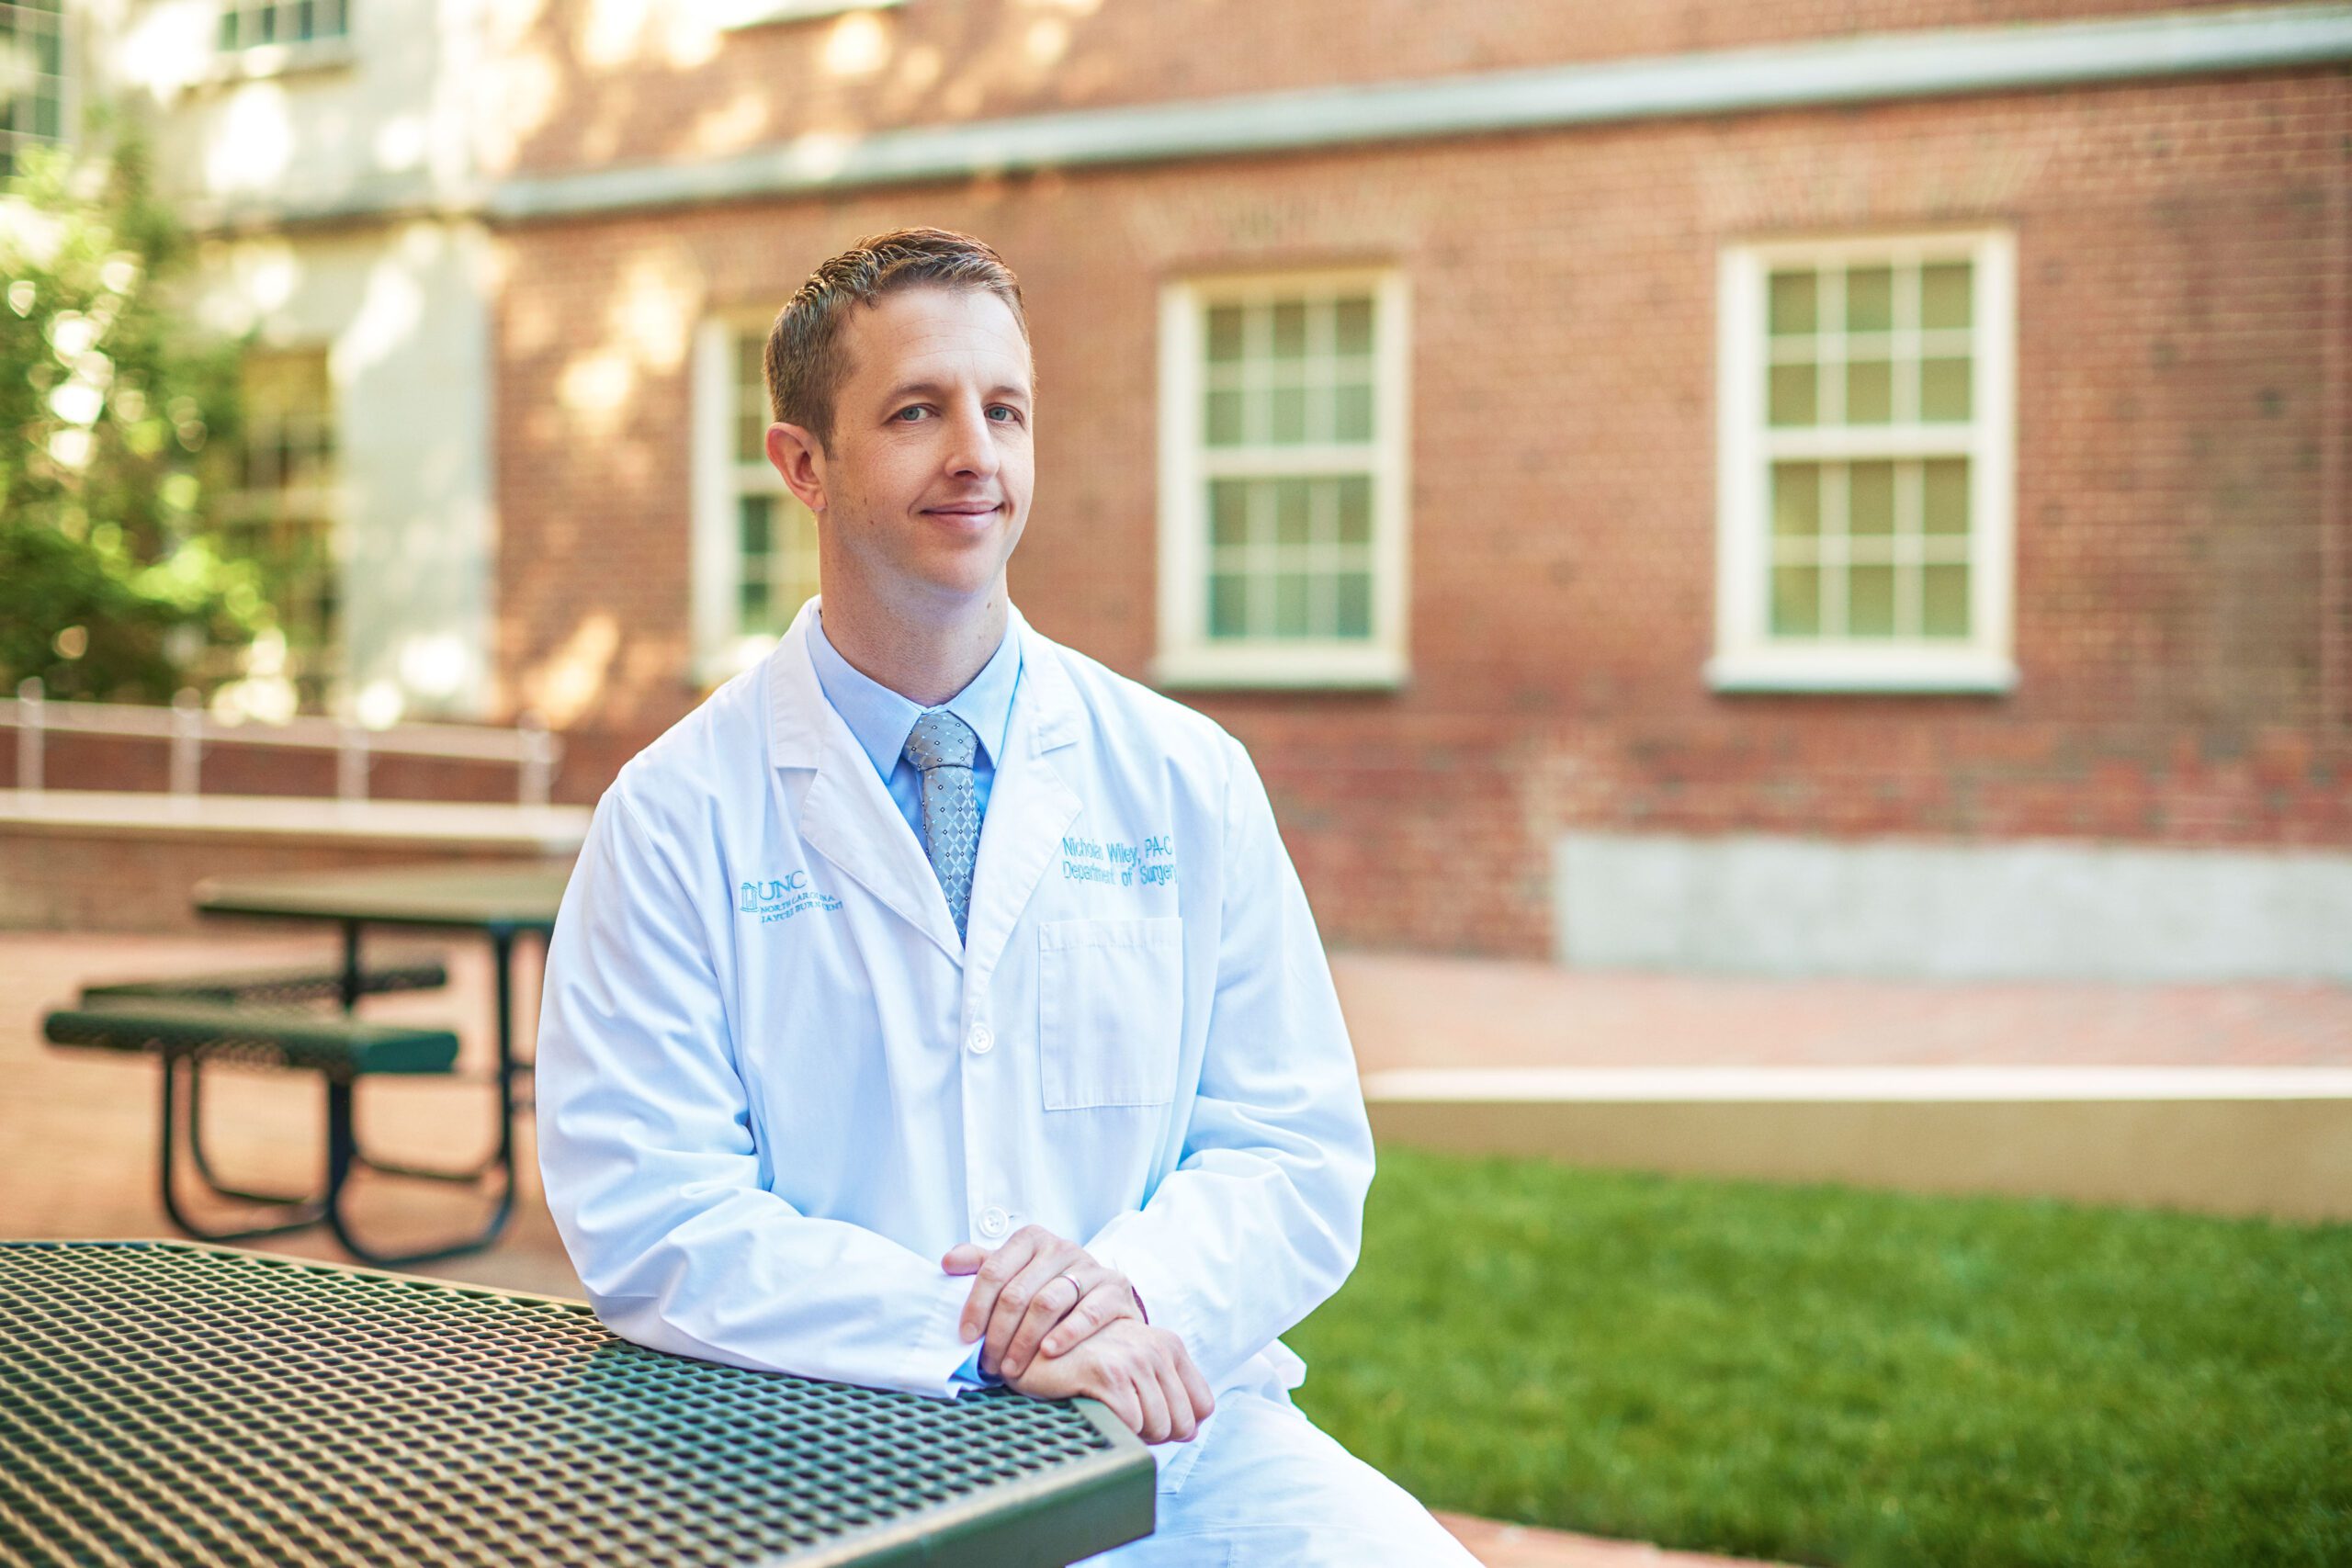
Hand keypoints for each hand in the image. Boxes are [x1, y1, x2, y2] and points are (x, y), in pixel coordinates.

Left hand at [943, 1225, 1141, 1378]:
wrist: (1102, 1297)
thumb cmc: (1047, 1287)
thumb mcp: (1014, 1273)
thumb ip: (982, 1265)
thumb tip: (947, 1262)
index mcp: (1031, 1239)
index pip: (993, 1271)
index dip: (975, 1306)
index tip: (966, 1337)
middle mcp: (1061, 1247)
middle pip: (1018, 1292)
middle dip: (998, 1332)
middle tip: (988, 1363)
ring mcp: (1090, 1266)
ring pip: (1048, 1303)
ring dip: (1025, 1340)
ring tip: (1011, 1368)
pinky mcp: (1115, 1288)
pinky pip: (1088, 1312)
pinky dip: (1066, 1334)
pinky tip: (1048, 1352)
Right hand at [1003, 1318, 1214, 1443]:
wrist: (1031, 1348)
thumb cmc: (1083, 1364)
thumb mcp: (1133, 1368)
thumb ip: (1165, 1392)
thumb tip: (1190, 1432)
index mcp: (1169, 1344)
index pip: (1202, 1406)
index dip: (1178, 1424)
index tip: (1149, 1420)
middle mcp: (1156, 1347)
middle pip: (1183, 1424)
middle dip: (1155, 1435)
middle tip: (1124, 1420)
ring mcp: (1133, 1358)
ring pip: (1159, 1427)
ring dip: (1134, 1433)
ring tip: (1108, 1412)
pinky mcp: (1108, 1373)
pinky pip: (1132, 1424)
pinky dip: (1115, 1427)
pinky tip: (1096, 1408)